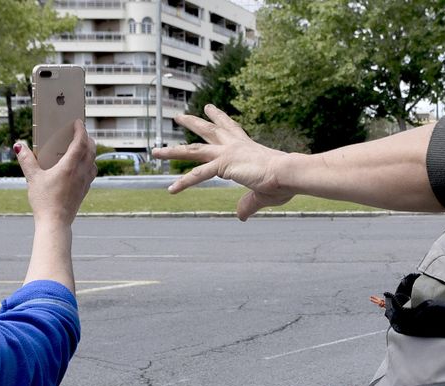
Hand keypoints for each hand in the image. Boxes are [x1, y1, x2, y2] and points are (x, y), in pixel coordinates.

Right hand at [14, 121, 94, 224]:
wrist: (55, 223)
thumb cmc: (44, 201)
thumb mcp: (32, 178)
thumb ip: (26, 160)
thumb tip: (19, 146)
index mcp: (69, 166)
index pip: (80, 142)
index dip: (81, 130)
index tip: (78, 122)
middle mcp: (80, 172)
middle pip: (91, 150)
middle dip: (88, 138)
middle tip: (81, 132)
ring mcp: (85, 182)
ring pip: (94, 161)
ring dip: (91, 151)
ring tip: (84, 147)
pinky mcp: (84, 190)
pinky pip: (92, 172)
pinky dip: (90, 163)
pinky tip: (83, 166)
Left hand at [152, 105, 294, 219]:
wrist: (288, 174)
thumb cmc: (283, 181)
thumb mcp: (262, 194)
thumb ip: (248, 204)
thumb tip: (240, 216)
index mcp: (246, 147)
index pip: (230, 128)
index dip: (219, 118)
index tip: (209, 109)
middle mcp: (235, 145)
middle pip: (208, 131)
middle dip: (193, 123)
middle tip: (179, 117)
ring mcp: (227, 153)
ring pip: (193, 151)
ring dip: (173, 151)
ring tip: (155, 152)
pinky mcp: (223, 165)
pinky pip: (198, 175)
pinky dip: (184, 183)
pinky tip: (171, 190)